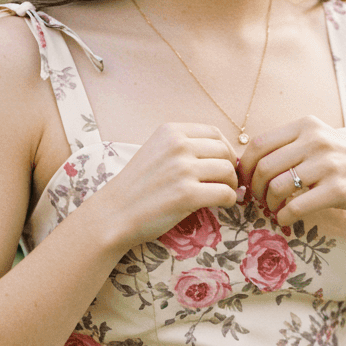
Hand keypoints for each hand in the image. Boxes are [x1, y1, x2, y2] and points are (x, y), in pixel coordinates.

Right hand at [94, 122, 238, 250]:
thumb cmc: (137, 188)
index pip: (214, 133)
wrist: (114, 214)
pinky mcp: (187, 195)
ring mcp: (182, 170)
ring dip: (232, 185)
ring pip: (228, 172)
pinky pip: (225, 193)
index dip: (225, 150)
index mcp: (171, 131)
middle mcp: (178, 146)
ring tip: (224, 194)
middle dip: (230, 168)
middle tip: (226, 184)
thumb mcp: (156, 152)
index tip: (222, 165)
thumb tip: (222, 152)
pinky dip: (229, 200)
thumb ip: (183, 147)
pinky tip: (222, 205)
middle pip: (224, 151)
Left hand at [236, 116, 345, 226]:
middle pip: (264, 167)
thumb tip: (246, 162)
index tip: (247, 183)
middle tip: (259, 200)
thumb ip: (288, 146)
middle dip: (255, 189)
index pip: (259, 145)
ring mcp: (328, 164)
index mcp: (307, 125)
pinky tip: (286, 219)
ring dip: (269, 204)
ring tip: (275, 209)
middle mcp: (316, 140)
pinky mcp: (337, 189)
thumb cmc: (343, 163)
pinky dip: (284, 217)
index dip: (246, 168)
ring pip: (277, 187)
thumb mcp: (318, 142)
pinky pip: (296, 207)